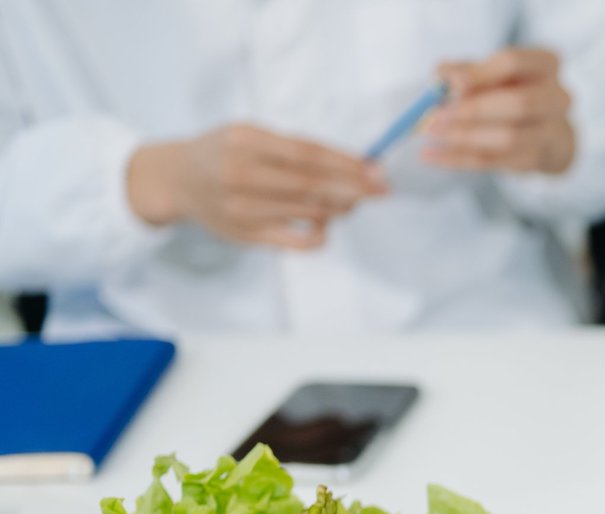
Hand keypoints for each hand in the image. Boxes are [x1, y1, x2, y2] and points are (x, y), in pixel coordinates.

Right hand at [126, 124, 385, 249]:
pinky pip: (298, 242)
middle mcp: (239, 173)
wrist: (178, 178)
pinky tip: (324, 224)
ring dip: (341, 208)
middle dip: (355, 188)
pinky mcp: (246, 235)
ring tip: (352, 202)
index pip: (307, 153)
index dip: (347, 163)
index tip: (377, 171)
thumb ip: (295, 149)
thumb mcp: (251, 134)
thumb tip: (356, 166)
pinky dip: (321, 234)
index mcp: (243, 140)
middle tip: (381, 191)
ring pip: (309, 211)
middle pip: (312, 184)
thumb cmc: (225, 152)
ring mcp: (241, 208)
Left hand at [426, 48, 575, 174]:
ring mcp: (552, 131)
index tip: (450, 84)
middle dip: (474, 111)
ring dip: (466, 137)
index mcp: (545, 64)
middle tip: (435, 116)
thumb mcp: (489, 72)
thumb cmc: (510, 90)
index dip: (480, 74)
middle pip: (520, 103)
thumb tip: (443, 78)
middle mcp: (557, 97)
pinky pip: (497, 161)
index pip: (514, 63)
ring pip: (510, 138)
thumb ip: (464, 70)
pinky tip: (434, 155)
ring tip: (432, 133)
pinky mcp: (538, 158)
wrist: (542, 128)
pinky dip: (461, 159)